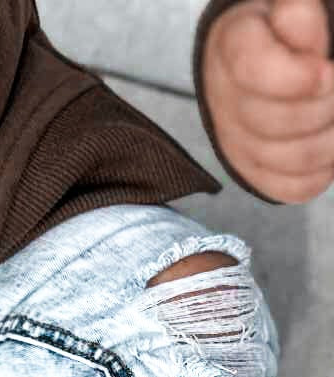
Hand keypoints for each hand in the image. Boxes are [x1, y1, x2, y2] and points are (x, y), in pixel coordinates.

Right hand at [202, 0, 333, 201]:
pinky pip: (295, 187)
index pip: (252, 71)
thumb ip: (300, 18)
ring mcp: (238, 144)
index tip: (326, 70)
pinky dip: (323, 170)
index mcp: (232, 48)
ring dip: (330, 140)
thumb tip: (311, 46)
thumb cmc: (282, 33)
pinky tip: (327, 142)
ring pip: (292, 158)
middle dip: (324, 107)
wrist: (252, 68)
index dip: (295, 77)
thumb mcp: (289, 13)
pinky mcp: (255, 174)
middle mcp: (226, 102)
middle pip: (276, 122)